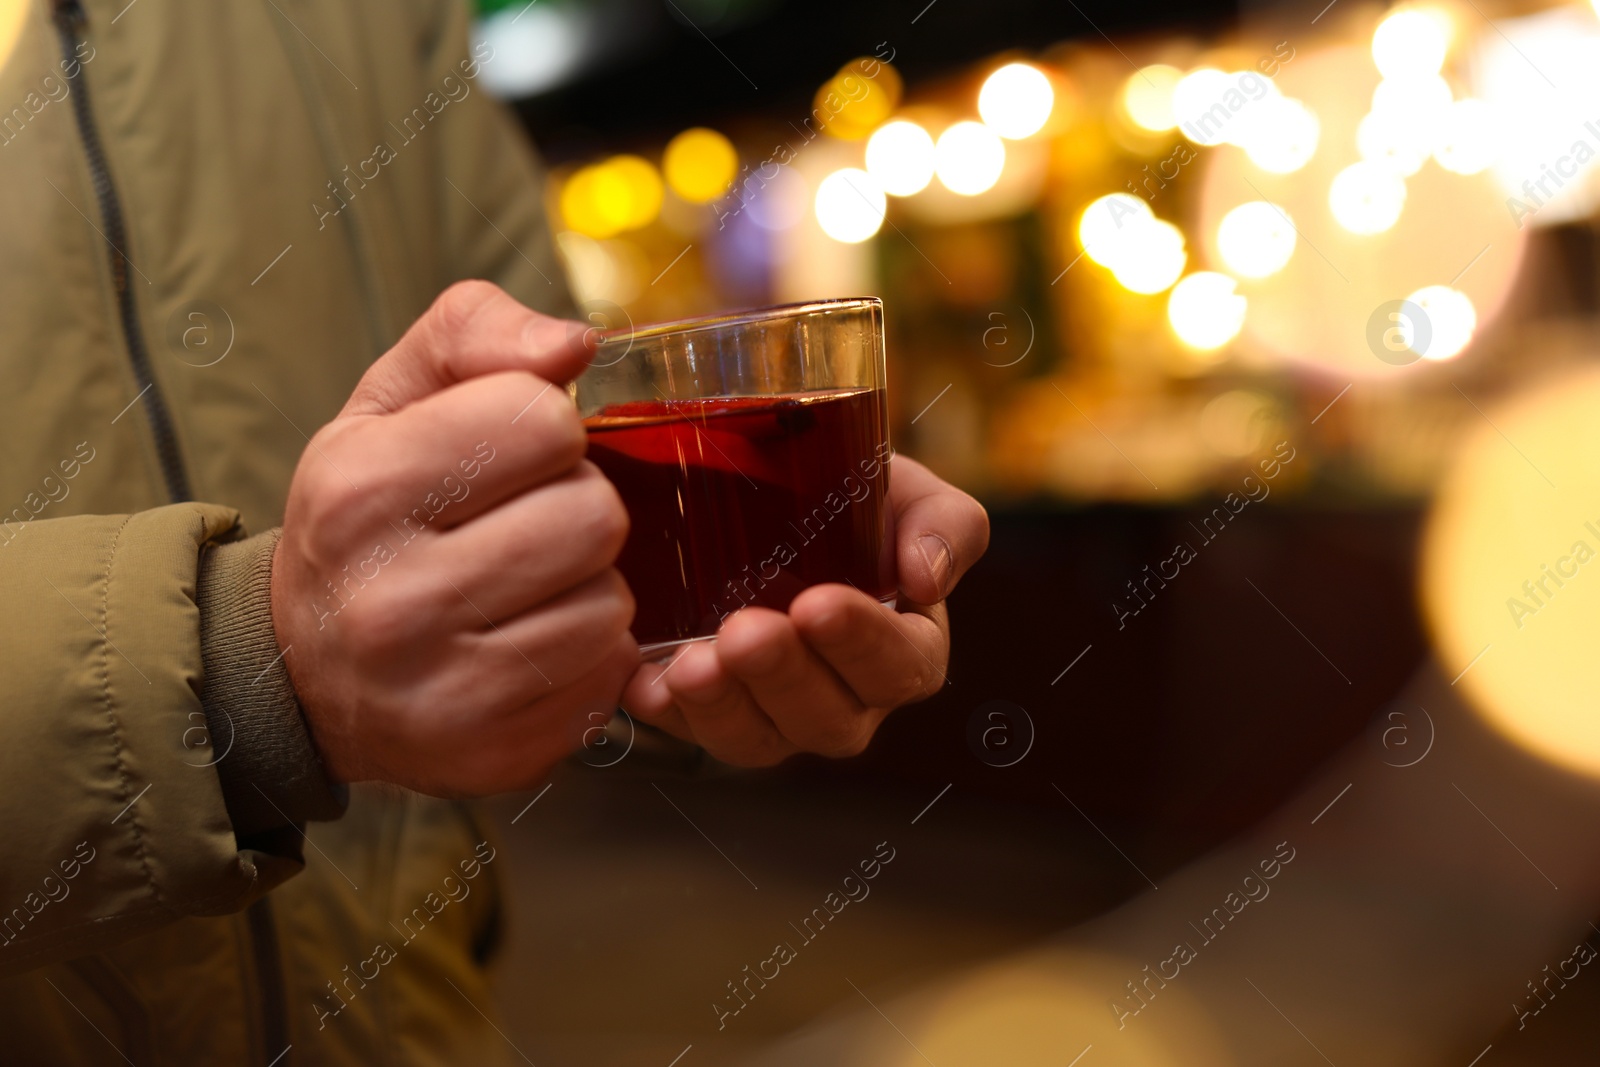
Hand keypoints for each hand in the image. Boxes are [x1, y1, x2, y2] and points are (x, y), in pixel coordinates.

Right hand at [272, 282, 638, 795]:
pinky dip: (586, 654)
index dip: (543, 427)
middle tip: (523, 526)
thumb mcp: (387, 403)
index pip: (542, 419)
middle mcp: (391, 600)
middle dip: (575, 507)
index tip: (503, 456)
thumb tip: (576, 344)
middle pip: (594, 513)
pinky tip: (529, 645)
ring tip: (525, 588)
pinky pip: (608, 676)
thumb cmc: (368, 517)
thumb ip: (473, 334)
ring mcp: (443, 690)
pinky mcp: (493, 752)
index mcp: (360, 490)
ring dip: (588, 585)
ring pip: (613, 602)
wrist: (304, 674)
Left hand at [619, 456, 987, 765]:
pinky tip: (644, 682)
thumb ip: (945, 523)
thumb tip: (928, 577)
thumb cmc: (845, 495)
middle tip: (746, 632)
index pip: (902, 666)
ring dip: (723, 706)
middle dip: (783, 677)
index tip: (818, 605)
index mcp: (905, 649)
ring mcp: (774, 716)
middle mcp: (845, 699)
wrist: (762, 490)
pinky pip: (688, 733)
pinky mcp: (710, 715)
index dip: (863, 644)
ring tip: (690, 664)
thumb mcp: (905, 489)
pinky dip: (665, 713)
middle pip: (828, 717)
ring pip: (758, 738)